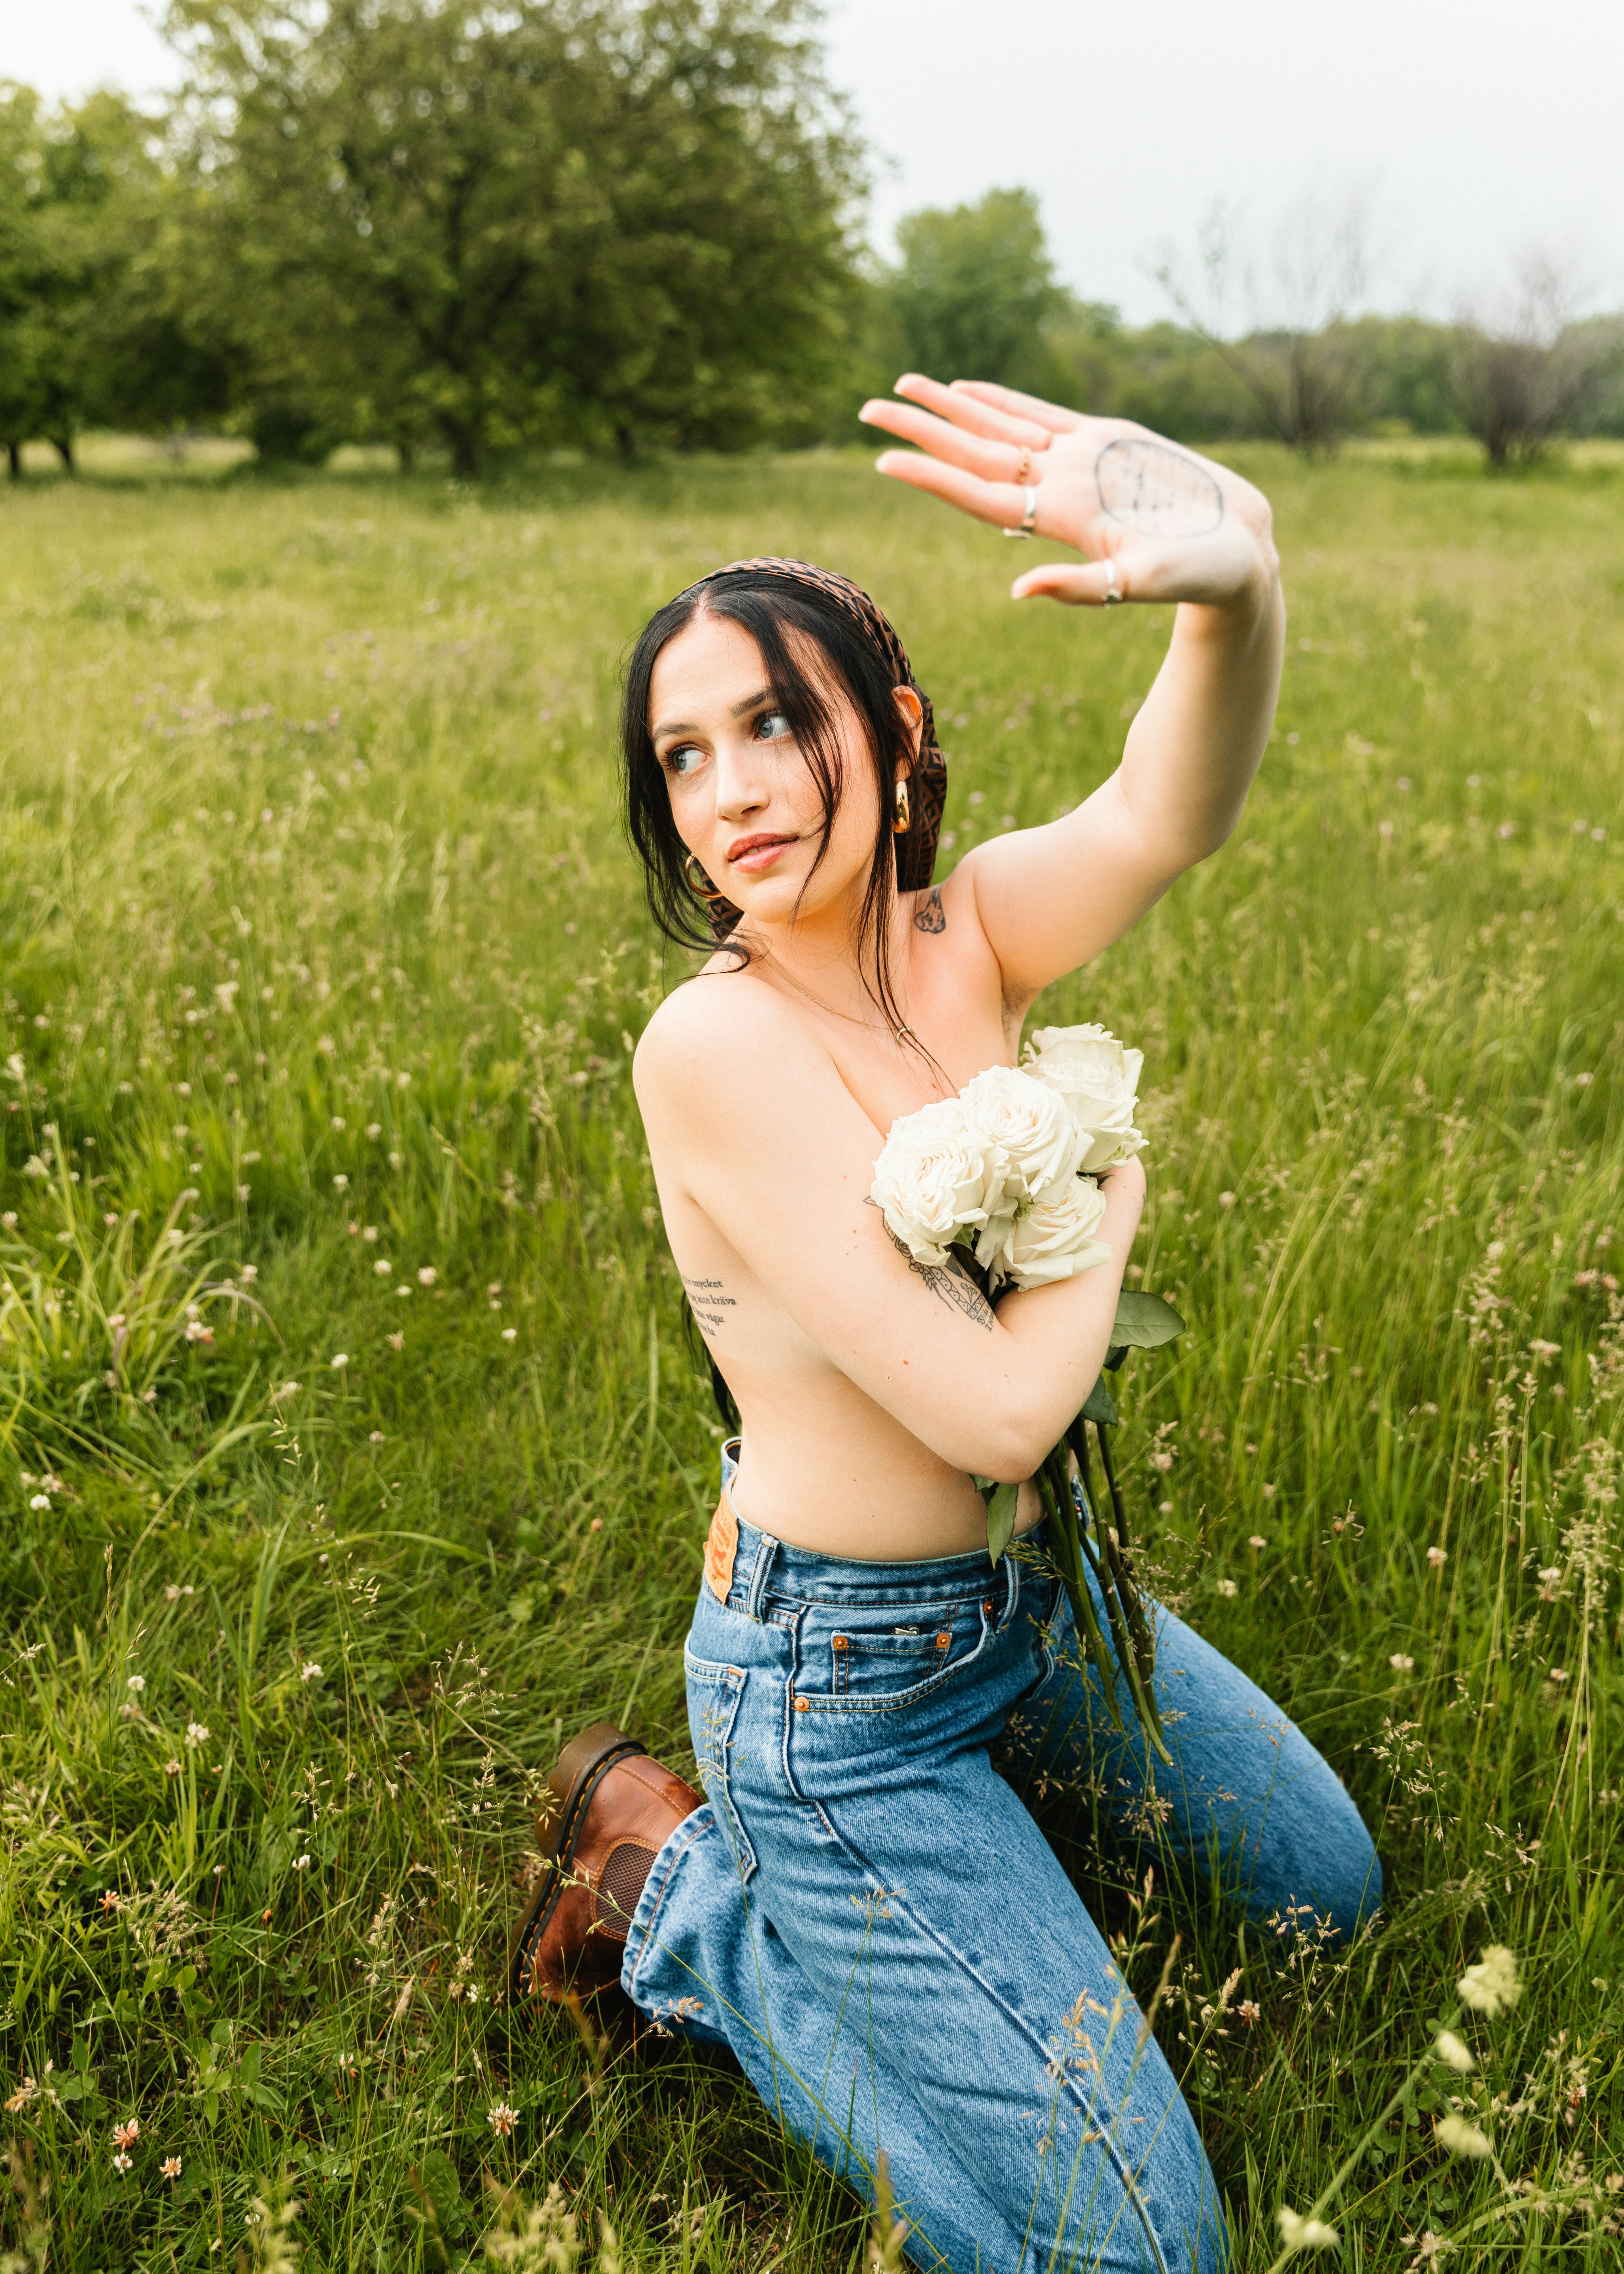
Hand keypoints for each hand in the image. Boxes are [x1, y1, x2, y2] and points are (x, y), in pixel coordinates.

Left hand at [859, 375, 1278, 611]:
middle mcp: (1059, 488)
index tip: (883, 459)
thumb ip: (1082, 588)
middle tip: (867, 408)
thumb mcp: (1143, 583)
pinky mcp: (1106, 442)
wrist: (1241, 559)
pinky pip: (1040, 415)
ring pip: (999, 430)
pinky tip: (967, 390)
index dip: (934, 475)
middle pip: (976, 455)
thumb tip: (1018, 590)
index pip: (982, 495)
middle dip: (923, 430)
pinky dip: (1001, 402)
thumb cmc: (1199, 579)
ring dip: (951, 409)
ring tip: (903, 387)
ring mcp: (1079, 462)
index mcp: (1063, 519)